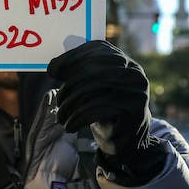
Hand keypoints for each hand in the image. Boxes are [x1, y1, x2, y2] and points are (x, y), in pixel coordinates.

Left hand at [47, 40, 157, 164]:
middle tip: (58, 102)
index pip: (97, 49)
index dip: (72, 58)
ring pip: (93, 89)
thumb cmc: (103, 110)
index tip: (52, 72)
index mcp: (124, 62)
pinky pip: (97, 109)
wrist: (125, 140)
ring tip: (61, 117)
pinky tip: (69, 126)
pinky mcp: (134, 111)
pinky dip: (78, 118)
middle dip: (69, 85)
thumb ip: (75, 73)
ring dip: (70, 105)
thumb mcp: (89, 88)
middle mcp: (134, 73)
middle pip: (93, 70)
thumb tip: (52, 67)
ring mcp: (137, 92)